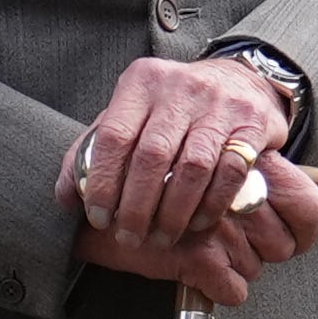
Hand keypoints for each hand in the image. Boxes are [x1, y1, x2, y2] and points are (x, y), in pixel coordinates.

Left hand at [58, 57, 317, 292]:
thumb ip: (94, 150)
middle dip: (136, 206)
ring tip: (160, 238)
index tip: (98, 218)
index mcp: (141, 82)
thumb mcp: (130, 114)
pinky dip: (211, 204)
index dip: (102, 182)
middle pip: (152, 156)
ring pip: (192, 167)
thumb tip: (66, 196)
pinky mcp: (251, 122)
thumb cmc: (172, 107)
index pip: (113, 135)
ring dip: (173, 212)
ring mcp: (218, 104)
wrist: (237, 80)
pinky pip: (229, 171)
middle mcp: (179, 87)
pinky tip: (198, 223)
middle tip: (128, 237)